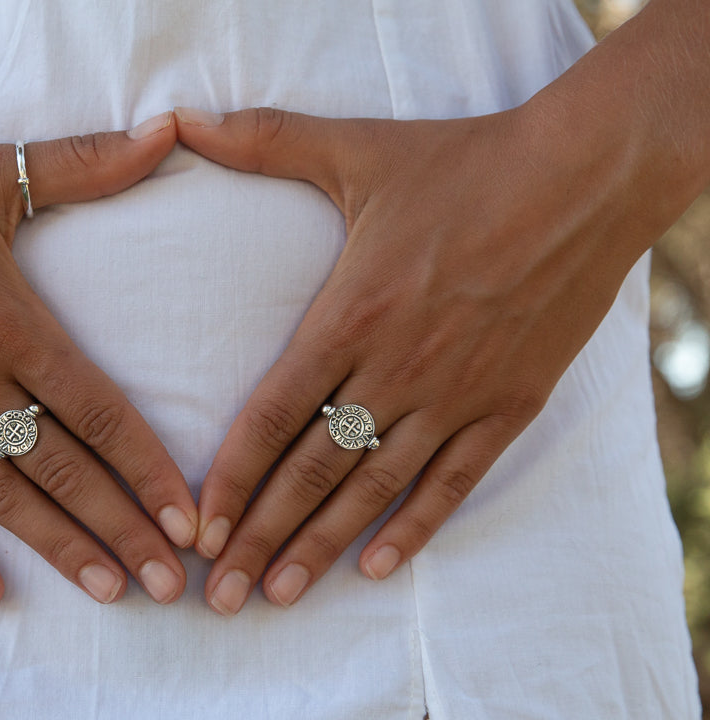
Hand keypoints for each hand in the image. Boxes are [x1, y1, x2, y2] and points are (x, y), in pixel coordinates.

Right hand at [0, 113, 194, 607]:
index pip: (101, 414)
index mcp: (13, 327)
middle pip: (63, 471)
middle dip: (124, 529)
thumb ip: (87, 164)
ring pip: (1, 497)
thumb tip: (167, 132)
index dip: (151, 470)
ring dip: (59, 547)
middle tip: (170, 583)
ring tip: (109, 590)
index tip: (191, 519)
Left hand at [174, 103, 667, 614]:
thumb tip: (182, 118)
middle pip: (312, 470)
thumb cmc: (465, 165)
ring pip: (374, 489)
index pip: (271, 416)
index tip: (196, 529)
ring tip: (278, 595)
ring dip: (322, 547)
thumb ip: (263, 140)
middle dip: (259, 536)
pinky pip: (455, 481)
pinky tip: (378, 568)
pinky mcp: (509, 405)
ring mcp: (455, 394)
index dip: (229, 479)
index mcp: (350, 316)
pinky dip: (415, 527)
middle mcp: (396, 368)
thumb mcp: (356, 149)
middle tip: (217, 596)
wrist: (584, 178)